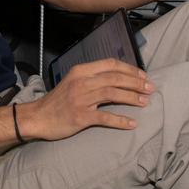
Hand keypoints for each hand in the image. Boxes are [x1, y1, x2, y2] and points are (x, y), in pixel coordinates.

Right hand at [23, 59, 152, 140]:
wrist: (38, 117)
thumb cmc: (57, 101)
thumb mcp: (73, 82)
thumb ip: (92, 78)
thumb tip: (117, 79)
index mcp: (81, 71)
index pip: (110, 64)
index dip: (129, 69)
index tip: (142, 76)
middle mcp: (82, 82)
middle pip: (115, 78)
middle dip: (136, 82)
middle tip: (150, 88)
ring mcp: (81, 99)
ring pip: (113, 94)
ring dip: (132, 97)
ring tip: (145, 101)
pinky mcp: (80, 117)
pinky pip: (105, 117)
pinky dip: (120, 120)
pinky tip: (132, 123)